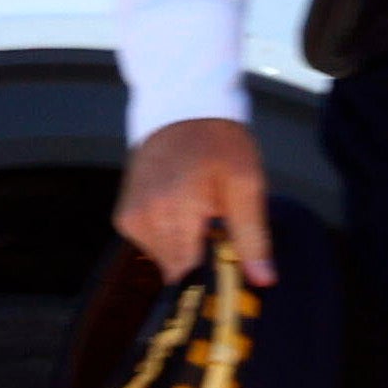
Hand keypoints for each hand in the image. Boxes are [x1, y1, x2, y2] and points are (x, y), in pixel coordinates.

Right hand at [121, 113, 272, 286]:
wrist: (181, 108)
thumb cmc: (218, 142)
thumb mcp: (246, 184)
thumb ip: (251, 236)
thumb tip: (262, 280)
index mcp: (173, 211)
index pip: (190, 274)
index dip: (213, 275)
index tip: (228, 262)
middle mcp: (143, 218)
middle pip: (177, 269)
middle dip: (201, 259)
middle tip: (218, 229)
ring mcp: (130, 218)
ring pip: (165, 259)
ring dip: (186, 247)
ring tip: (201, 215)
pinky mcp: (124, 217)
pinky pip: (152, 244)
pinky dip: (170, 237)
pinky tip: (183, 212)